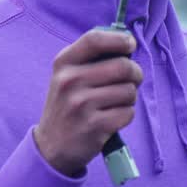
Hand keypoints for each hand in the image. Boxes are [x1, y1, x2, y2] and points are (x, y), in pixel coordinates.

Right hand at [33, 29, 142, 176]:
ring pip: (129, 91)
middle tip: (133, 80)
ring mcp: (81, 104)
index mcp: (63, 63)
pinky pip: (128, 113)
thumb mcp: (66, 76)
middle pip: (122, 66)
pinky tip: (112, 118)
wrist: (51, 146)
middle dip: (135, 73)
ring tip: (116, 103)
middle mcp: (70, 81)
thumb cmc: (67, 105)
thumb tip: (127, 44)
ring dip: (130, 97)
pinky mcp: (95, 126)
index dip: (119, 39)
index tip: (130, 45)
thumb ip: (91, 58)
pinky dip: (126, 115)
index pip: (95, 40)